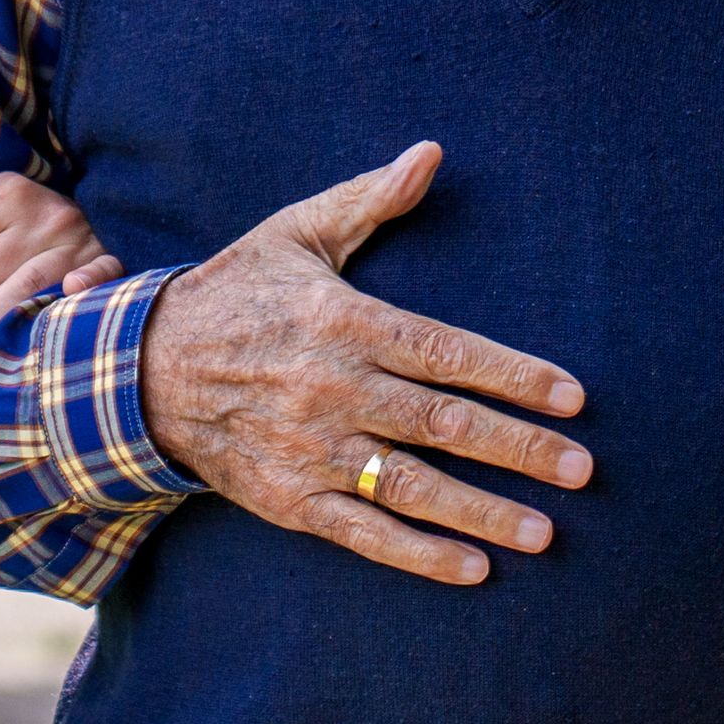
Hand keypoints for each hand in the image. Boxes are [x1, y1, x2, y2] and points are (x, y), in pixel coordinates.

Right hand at [139, 141, 588, 586]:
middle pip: (446, 426)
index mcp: (346, 324)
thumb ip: (370, 200)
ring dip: (483, 512)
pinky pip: (364, 533)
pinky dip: (418, 554)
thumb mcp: (296, 235)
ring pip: (414, 487)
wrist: (140, 370)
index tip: (573, 398)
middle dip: (521, 450)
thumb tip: (430, 154)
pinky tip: (472, 569)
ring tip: (544, 532)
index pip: (448, 354)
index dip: (515, 377)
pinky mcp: (290, 499)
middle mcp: (335, 390)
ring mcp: (312, 451)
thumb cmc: (235, 294)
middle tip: (582, 471)